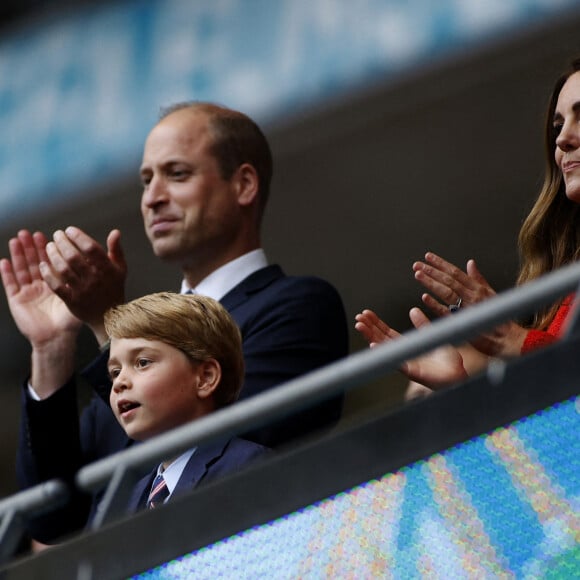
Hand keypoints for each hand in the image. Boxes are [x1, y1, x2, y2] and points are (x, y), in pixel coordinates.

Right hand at [1, 230, 80, 346]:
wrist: (57, 339)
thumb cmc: (70, 321)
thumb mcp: (79, 297)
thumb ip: (85, 282)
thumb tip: (96, 268)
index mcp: (55, 284)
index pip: (52, 262)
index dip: (50, 249)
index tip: (51, 236)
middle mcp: (40, 286)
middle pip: (35, 262)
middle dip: (32, 247)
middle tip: (31, 233)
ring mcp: (28, 292)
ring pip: (22, 270)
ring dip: (18, 255)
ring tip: (16, 240)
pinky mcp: (17, 301)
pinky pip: (10, 284)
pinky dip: (7, 273)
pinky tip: (4, 261)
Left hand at [39, 227, 126, 344]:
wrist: (110, 317)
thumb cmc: (113, 289)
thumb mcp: (120, 269)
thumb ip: (116, 250)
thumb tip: (115, 232)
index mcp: (108, 269)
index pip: (91, 248)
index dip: (78, 236)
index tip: (69, 230)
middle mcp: (95, 279)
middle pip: (74, 257)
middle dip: (62, 243)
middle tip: (57, 235)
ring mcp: (83, 290)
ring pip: (64, 269)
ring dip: (53, 255)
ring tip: (49, 246)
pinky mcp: (72, 301)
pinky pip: (57, 286)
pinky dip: (48, 274)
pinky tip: (43, 265)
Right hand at [355, 308, 466, 389]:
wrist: (458, 374)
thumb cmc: (448, 360)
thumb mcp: (432, 335)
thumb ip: (422, 324)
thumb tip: (413, 310)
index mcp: (407, 346)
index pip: (387, 333)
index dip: (376, 324)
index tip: (367, 314)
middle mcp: (402, 354)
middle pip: (381, 339)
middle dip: (369, 328)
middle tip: (359, 318)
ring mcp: (404, 362)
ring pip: (383, 349)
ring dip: (370, 337)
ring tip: (360, 326)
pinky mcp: (411, 371)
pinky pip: (394, 361)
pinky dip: (383, 354)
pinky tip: (373, 346)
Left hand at [413, 252, 526, 356]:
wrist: (509, 339)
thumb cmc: (500, 317)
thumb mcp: (491, 293)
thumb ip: (478, 278)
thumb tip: (470, 263)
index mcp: (478, 288)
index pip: (456, 272)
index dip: (441, 264)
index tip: (428, 257)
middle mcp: (472, 296)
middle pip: (449, 280)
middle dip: (432, 271)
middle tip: (417, 265)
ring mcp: (468, 309)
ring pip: (447, 292)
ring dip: (432, 283)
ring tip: (418, 275)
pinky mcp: (464, 323)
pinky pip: (447, 312)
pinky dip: (436, 304)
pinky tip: (424, 298)